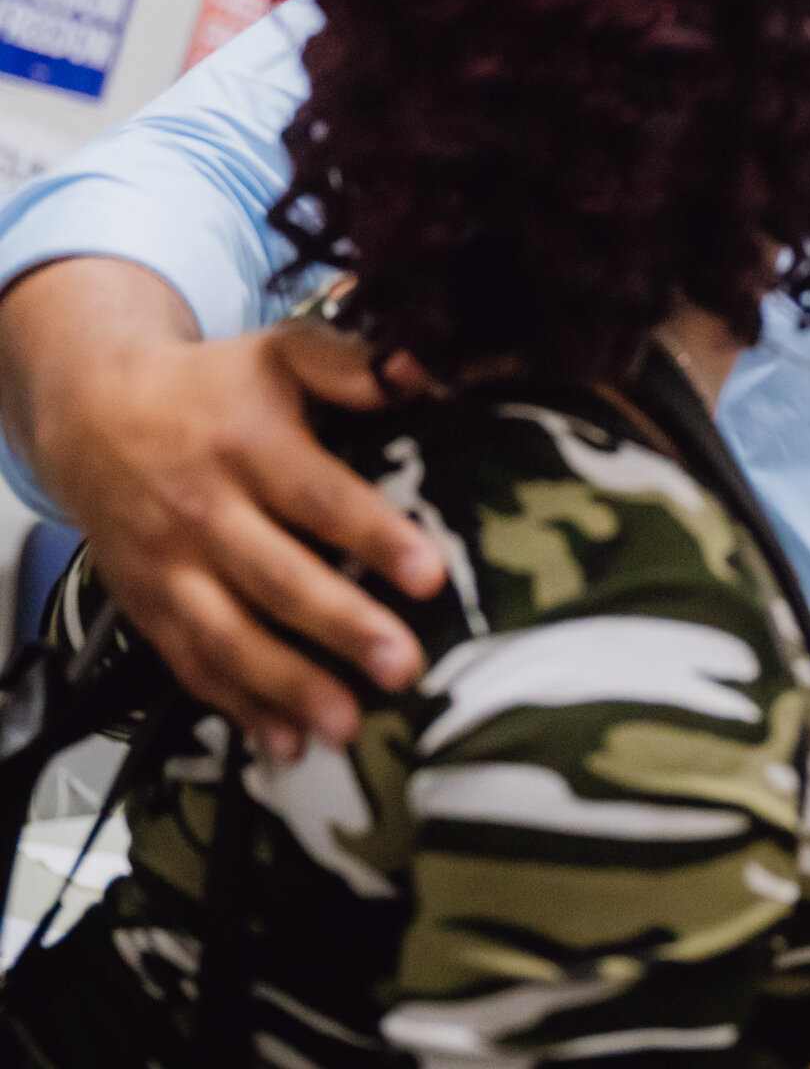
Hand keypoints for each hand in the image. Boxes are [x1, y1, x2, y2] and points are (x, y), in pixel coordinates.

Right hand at [1, 261, 444, 757]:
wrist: (95, 413)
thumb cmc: (215, 387)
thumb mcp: (281, 352)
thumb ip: (348, 362)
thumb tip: (414, 372)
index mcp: (247, 445)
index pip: (319, 497)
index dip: (375, 536)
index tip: (430, 574)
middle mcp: (204, 511)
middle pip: (277, 578)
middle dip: (340, 627)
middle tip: (401, 666)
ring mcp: (170, 566)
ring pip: (228, 636)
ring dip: (288, 686)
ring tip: (347, 724)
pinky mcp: (148, 607)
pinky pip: (191, 666)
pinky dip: (236, 708)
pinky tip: (284, 742)